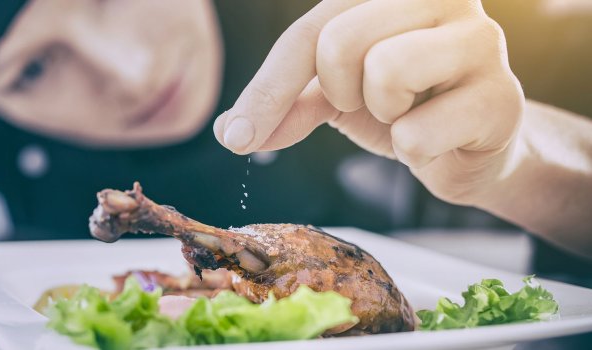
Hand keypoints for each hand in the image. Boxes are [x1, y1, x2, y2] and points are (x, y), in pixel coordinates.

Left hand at [213, 0, 523, 204]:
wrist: (469, 148)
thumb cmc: (403, 107)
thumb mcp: (335, 94)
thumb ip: (285, 101)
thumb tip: (229, 131)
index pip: (309, 31)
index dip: (266, 90)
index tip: (236, 138)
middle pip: (339, 41)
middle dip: (340, 93)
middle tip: (370, 103)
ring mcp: (480, 40)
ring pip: (386, 70)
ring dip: (381, 114)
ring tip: (406, 113)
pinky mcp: (501, 97)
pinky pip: (417, 132)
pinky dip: (412, 150)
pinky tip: (437, 138)